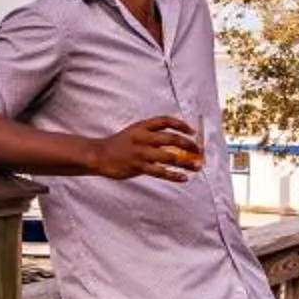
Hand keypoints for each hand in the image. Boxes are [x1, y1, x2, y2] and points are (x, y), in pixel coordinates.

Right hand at [86, 115, 202, 181]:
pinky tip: (184, 178)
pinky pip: (160, 172)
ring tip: (197, 166)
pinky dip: (174, 175)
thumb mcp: (135, 132)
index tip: (192, 131)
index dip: (181, 125)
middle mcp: (143, 137)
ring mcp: (141, 152)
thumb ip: (152, 135)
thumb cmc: (120, 145)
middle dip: (189, 145)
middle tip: (199, 150)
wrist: (99, 155)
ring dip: (186, 162)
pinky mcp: (138, 167)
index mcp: (142, 126)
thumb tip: (176, 141)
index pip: (165, 121)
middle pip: (171, 138)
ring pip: (169, 157)